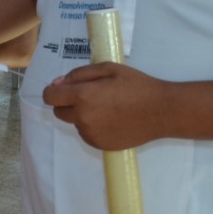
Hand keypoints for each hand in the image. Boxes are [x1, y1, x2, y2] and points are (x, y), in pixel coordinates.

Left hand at [42, 62, 169, 150]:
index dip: (54, 91)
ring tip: (107, 107)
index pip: (49, 97)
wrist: (162, 111)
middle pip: (58, 111)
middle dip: (67, 102)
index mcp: (83, 96)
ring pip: (74, 122)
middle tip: (91, 96)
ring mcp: (90, 134)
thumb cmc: (137, 85)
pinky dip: (93, 126)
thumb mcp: (109, 69)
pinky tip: (112, 119)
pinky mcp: (99, 144)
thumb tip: (57, 83)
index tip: (64, 89)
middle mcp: (82, 117)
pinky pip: (86, 133)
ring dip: (82, 115)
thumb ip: (79, 74)